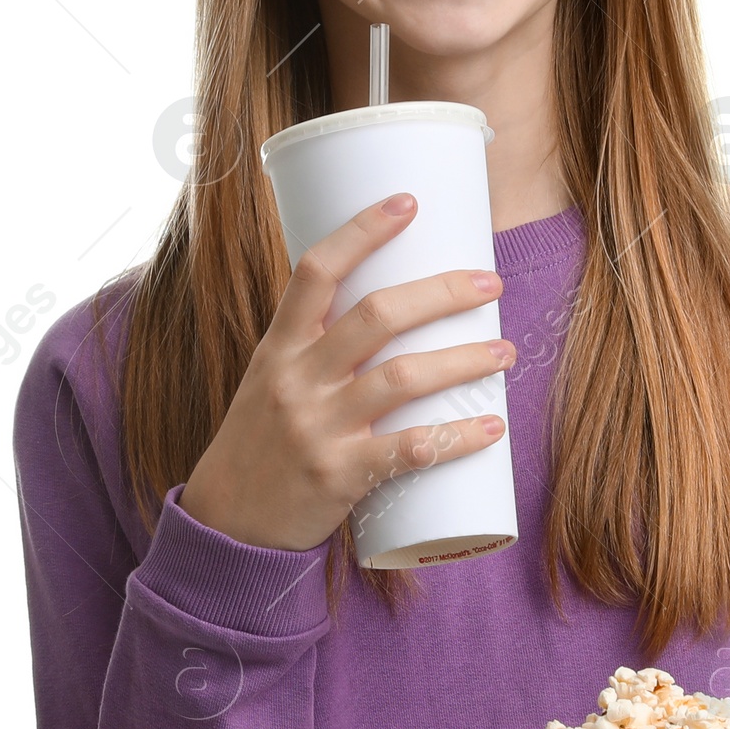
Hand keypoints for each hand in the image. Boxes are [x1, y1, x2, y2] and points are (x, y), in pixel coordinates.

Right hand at [178, 192, 514, 550]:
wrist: (225, 526)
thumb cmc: (259, 447)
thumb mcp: (270, 384)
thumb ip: (318, 352)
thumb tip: (394, 315)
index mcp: (278, 347)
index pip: (316, 270)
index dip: (363, 230)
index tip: (408, 202)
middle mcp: (297, 379)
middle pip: (377, 314)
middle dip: (441, 292)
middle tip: (490, 284)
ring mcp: (318, 428)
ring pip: (403, 377)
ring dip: (464, 359)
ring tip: (504, 352)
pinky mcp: (339, 475)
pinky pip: (410, 450)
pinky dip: (457, 437)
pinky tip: (491, 428)